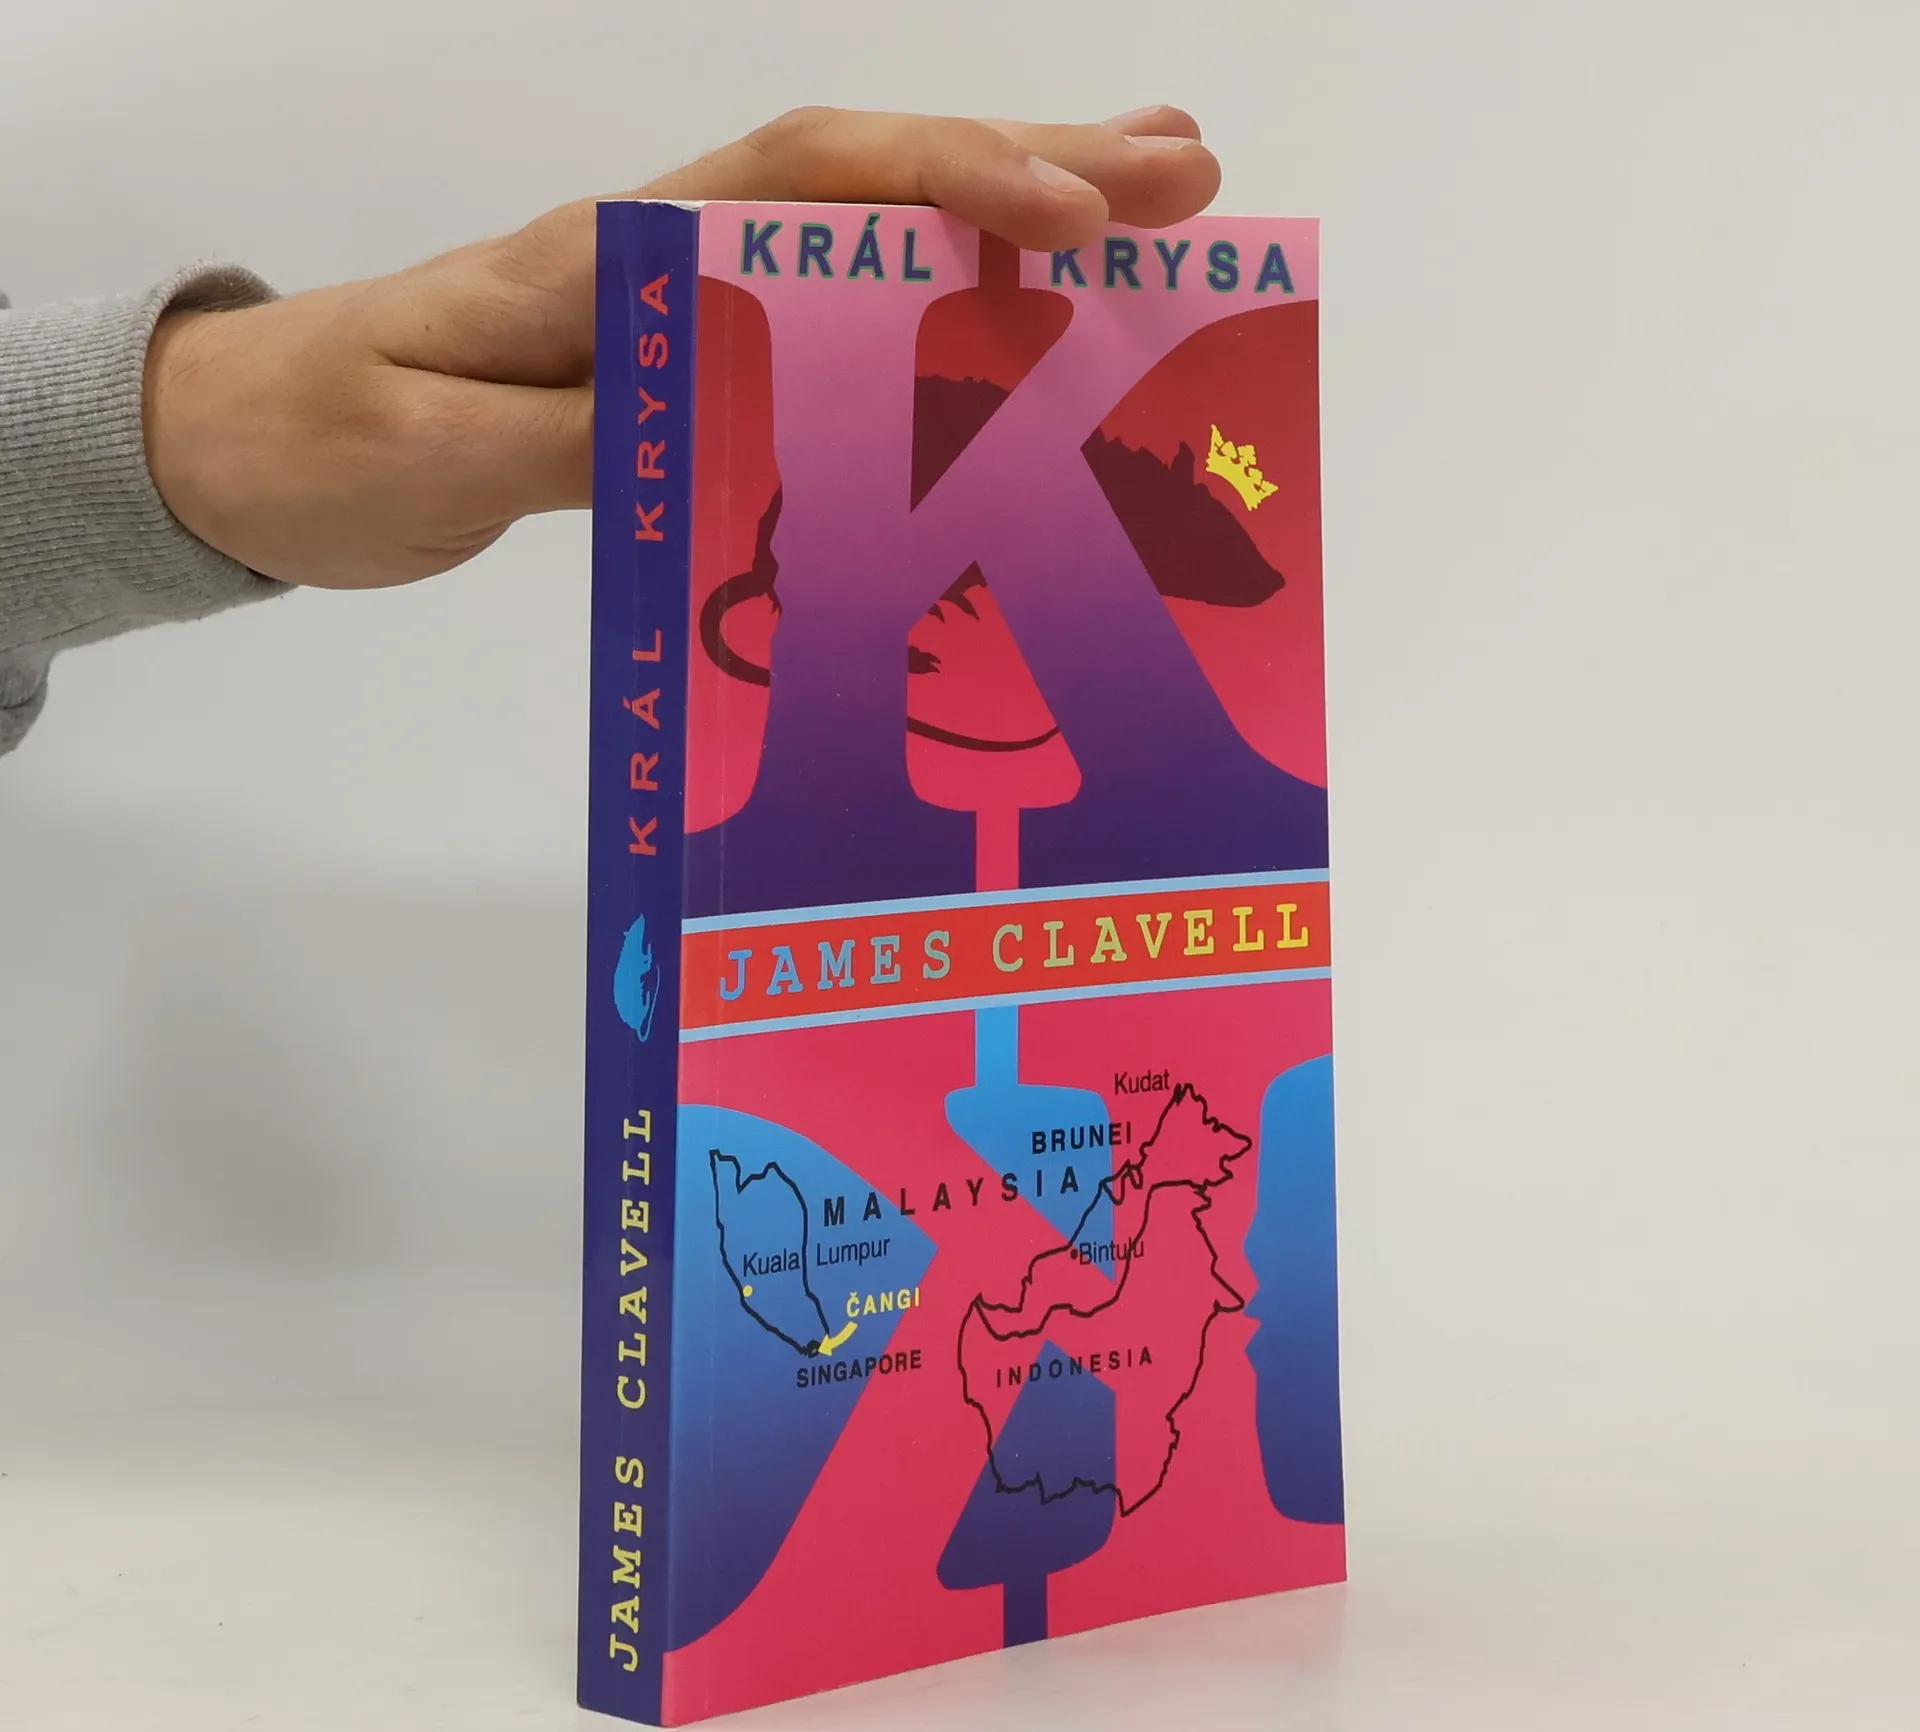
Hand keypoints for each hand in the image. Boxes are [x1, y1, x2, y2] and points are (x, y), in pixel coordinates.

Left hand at [142, 106, 1221, 589]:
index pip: (803, 185)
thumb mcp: (423, 451)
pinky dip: (943, 307)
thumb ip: (564, 436)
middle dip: (1034, 170)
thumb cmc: (322, 440)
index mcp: (612, 258)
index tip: (1065, 218)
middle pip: (874, 183)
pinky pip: (843, 322)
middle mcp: (672, 256)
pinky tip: (1021, 320)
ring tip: (1156, 205)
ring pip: (876, 240)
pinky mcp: (695, 362)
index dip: (941, 189)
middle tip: (1191, 174)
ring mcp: (693, 304)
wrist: (257, 445)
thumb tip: (714, 423)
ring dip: (1016, 218)